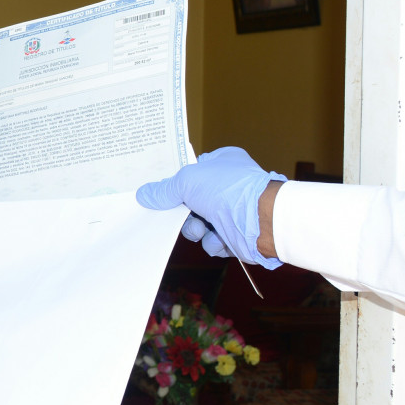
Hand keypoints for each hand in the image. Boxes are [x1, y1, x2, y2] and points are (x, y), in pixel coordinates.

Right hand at [135, 146, 285, 268]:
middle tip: (181, 214)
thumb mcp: (187, 181)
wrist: (260, 220)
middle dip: (184, 212)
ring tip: (204, 228)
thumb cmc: (228, 190)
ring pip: (199, 224)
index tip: (161, 192)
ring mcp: (232, 211)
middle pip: (191, 201)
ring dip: (196, 229)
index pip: (193, 171)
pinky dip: (213, 242)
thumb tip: (144, 194)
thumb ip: (164, 189)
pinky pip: (213, 241)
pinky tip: (221, 238)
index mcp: (222, 162)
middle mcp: (228, 185)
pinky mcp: (236, 234)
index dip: (177, 182)